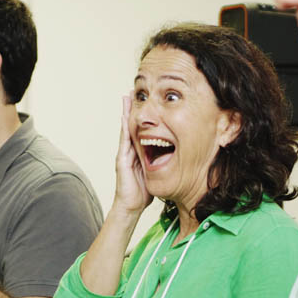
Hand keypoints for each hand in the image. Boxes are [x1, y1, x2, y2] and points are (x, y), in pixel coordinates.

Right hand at [114, 93, 151, 214]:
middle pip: (131, 125)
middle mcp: (129, 151)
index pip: (141, 130)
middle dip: (131, 108)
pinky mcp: (122, 160)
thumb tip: (175, 158)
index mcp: (138, 153)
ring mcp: (124, 154)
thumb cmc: (142, 192)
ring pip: (125, 129)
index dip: (143, 116)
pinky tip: (125, 116)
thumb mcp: (155, 173)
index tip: (146, 101)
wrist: (131, 206)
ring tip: (127, 97)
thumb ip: (161, 164)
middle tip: (133, 91)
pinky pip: (124, 140)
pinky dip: (124, 127)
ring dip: (126, 113)